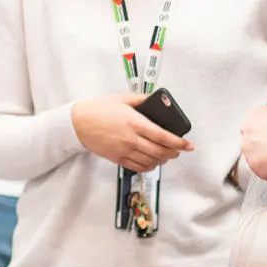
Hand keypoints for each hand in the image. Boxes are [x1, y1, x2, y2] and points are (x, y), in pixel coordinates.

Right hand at [70, 94, 192, 172]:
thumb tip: (160, 100)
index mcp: (135, 122)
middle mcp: (131, 138)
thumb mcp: (122, 98)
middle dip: (174, 153)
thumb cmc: (99, 109)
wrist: (79, 123)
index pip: (163, 136)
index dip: (179, 143)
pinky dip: (149, 167)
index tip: (188, 145)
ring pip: (151, 161)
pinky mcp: (117, 158)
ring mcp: (124, 150)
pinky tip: (152, 162)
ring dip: (162, 160)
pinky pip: (138, 167)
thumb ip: (142, 99)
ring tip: (166, 155)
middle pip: (160, 151)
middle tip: (178, 150)